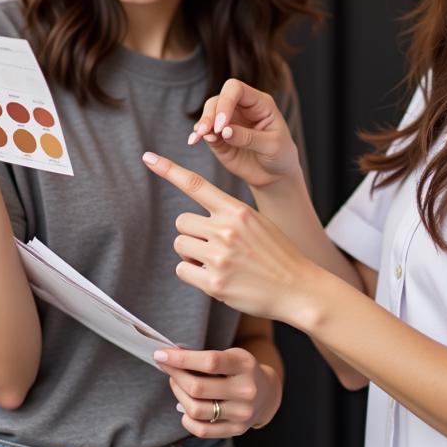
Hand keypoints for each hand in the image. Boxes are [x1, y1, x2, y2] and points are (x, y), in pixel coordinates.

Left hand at [142, 151, 315, 324]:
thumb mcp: (257, 222)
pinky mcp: (214, 283)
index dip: (168, 169)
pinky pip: (183, 271)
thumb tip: (193, 224)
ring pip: (180, 245)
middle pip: (182, 222)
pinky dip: (193, 274)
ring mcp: (219, 257)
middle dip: (193, 234)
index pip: (196, 184)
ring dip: (191, 254)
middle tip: (215, 246)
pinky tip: (215, 278)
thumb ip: (228, 216)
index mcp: (237, 210)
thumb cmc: (277, 254)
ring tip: (218, 262)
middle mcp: (226, 230)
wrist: (298, 288)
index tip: (148, 158)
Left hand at [153, 346, 280, 437]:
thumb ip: (205, 358)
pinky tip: (184, 407)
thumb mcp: (230, 355)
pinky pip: (202, 430)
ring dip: (178, 395)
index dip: (181, 359)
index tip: (160, 354)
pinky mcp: (237, 430)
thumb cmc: (240, 370)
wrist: (267, 394)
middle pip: (198, 388)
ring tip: (177, 384)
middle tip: (167, 368)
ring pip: (196, 410)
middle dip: (175, 376)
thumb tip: (170, 356)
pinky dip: (186, 418)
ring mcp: (242, 413)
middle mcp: (246, 390)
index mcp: (245, 365)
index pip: (209, 361)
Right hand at [186, 79, 301, 190]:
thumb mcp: (272, 146)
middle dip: (210, 114)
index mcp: (259, 103)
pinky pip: (205, 131)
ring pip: (209, 112)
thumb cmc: (280, 155)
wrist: (275, 175)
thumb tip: (224, 131)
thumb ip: (248, 138)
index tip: (222, 124)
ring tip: (199, 137)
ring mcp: (229, 121)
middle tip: (206, 132)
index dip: (226, 102)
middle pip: (219, 99)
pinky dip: (199, 134)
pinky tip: (195, 141)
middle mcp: (242, 108)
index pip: (236, 89)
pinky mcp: (219, 136)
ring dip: (202, 124)